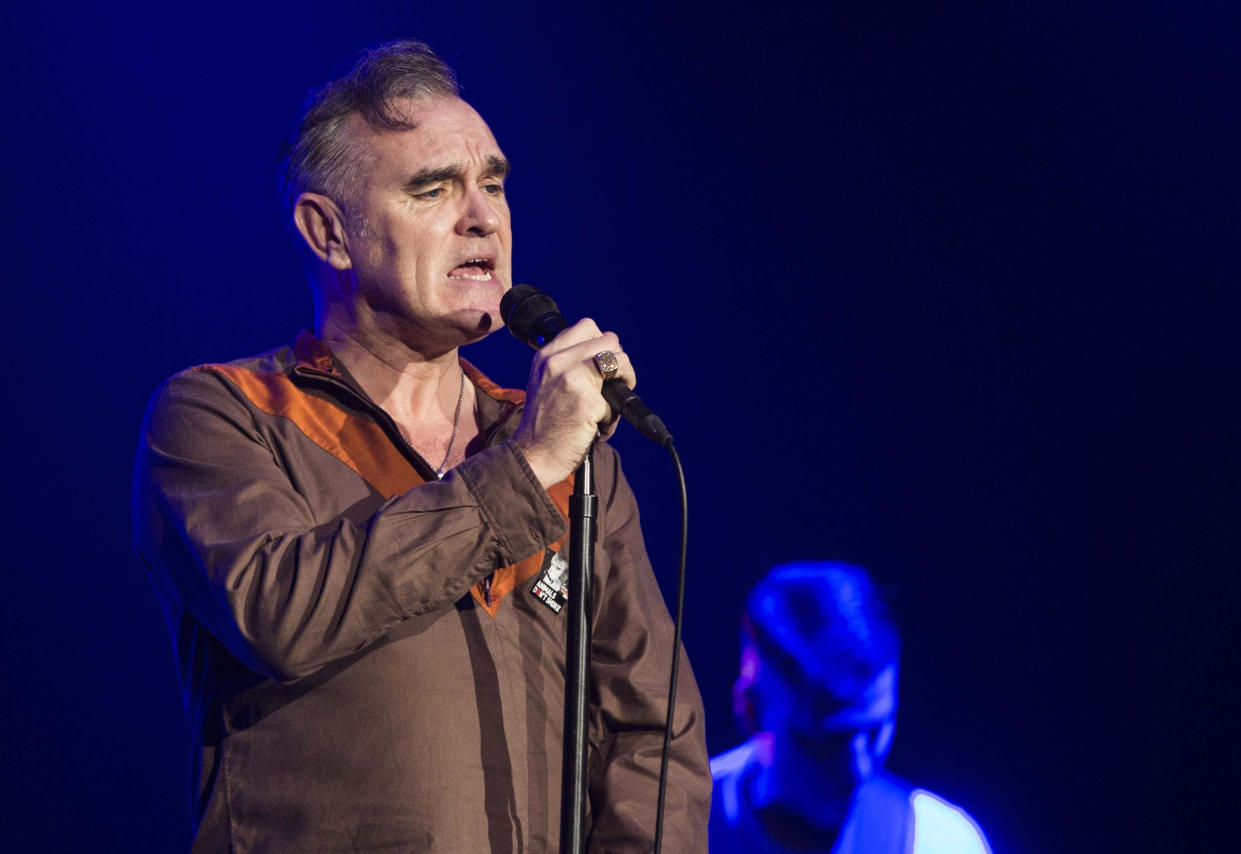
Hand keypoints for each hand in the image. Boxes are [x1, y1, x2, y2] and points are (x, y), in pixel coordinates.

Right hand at [512, 318, 636, 487]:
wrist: (533, 456)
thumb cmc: (545, 424)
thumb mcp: (546, 382)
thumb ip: (569, 363)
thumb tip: (608, 355)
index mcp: (547, 354)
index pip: (588, 326)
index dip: (602, 346)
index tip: (600, 368)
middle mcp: (557, 361)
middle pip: (610, 341)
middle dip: (619, 364)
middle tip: (611, 388)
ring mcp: (572, 378)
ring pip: (621, 362)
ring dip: (622, 386)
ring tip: (605, 408)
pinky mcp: (586, 401)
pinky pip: (617, 402)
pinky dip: (611, 419)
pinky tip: (595, 428)